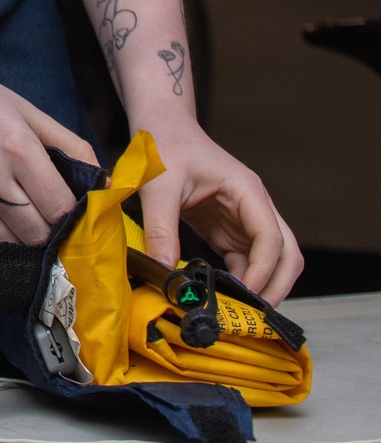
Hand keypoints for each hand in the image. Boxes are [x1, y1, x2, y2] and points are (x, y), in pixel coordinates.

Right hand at [0, 71, 97, 244]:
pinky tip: (3, 218)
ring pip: (13, 246)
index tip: (77, 215)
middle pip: (39, 233)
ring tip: (31, 223)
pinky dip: (1, 237)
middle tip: (56, 224)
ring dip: (28, 240)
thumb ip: (70, 146)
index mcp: (17, 147)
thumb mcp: (27, 111)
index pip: (61, 206)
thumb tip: (103, 183)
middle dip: (53, 233)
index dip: (74, 216)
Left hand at [137, 117, 302, 307]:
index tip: (243, 297)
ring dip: (260, 288)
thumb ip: (162, 229)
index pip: (272, 239)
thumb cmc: (165, 145)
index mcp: (246, 191)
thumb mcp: (158, 186)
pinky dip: (241, 283)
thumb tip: (165, 274)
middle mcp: (253, 206)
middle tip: (249, 317)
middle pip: (286, 255)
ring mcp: (243, 219)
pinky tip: (220, 296)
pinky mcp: (227, 229)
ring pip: (271, 262)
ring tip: (233, 314)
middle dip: (275, 287)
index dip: (262, 272)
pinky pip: (246, 262)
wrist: (161, 126)